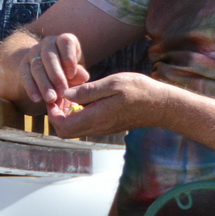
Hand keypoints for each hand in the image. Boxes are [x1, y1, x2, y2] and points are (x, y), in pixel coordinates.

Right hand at [20, 33, 90, 115]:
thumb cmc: (68, 71)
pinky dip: (31, 88)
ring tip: (51, 99)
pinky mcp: (23, 64)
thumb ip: (79, 74)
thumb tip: (83, 77)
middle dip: (56, 76)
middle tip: (62, 93)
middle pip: (49, 56)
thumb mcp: (76, 71)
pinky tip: (37, 99)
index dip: (68, 57)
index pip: (65, 42)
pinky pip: (25, 75)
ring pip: (37, 66)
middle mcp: (48, 43)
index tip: (71, 75)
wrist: (48, 70)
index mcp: (64, 41)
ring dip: (44, 84)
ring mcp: (33, 53)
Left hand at [49, 71, 166, 138]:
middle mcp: (97, 127)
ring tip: (70, 93)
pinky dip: (77, 113)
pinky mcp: (107, 125)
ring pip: (74, 129)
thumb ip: (88, 91)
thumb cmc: (139, 90)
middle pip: (65, 131)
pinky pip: (85, 124)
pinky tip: (83, 97)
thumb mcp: (113, 83)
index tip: (55, 95)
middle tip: (60, 94)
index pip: (63, 127)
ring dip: (66, 114)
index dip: (53, 113)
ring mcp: (102, 128)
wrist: (161, 105)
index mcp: (97, 117)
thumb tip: (65, 94)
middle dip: (57, 114)